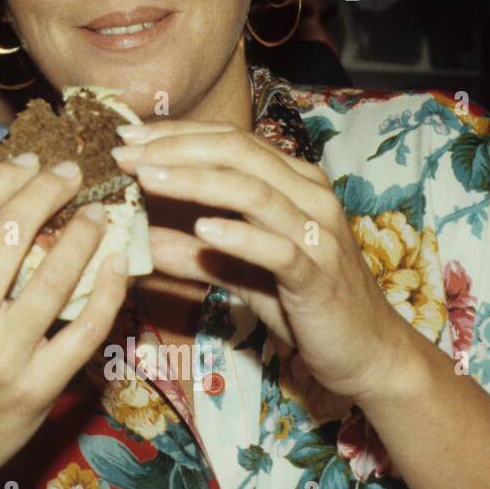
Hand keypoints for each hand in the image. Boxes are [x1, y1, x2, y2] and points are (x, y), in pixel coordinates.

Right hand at [0, 154, 129, 488]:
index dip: (4, 178)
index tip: (28, 162)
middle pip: (13, 232)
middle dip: (48, 189)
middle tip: (69, 172)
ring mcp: (4, 356)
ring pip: (57, 274)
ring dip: (84, 233)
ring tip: (98, 213)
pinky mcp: (39, 387)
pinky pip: (85, 328)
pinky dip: (109, 291)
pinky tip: (117, 264)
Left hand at [112, 120, 416, 402]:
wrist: (365, 353)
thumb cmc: (302, 304)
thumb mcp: (240, 272)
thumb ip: (193, 254)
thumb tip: (138, 243)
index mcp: (293, 182)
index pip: (230, 140)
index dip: (176, 135)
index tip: (126, 137)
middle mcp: (310, 196)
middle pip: (238, 153)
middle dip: (175, 149)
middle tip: (124, 153)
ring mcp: (318, 233)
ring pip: (254, 192)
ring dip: (194, 182)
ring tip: (147, 178)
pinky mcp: (320, 275)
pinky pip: (278, 248)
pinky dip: (239, 235)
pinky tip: (202, 229)